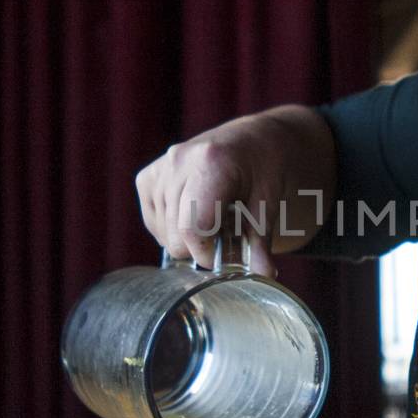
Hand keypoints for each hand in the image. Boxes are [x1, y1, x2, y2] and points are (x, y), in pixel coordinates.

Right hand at [136, 117, 276, 272]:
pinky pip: (153, 222)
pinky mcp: (147, 177)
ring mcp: (160, 168)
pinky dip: (172, 228)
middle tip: (226, 235)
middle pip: (175, 236)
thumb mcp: (270, 202)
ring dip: (187, 238)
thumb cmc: (263, 169)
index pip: (193, 228)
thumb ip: (260, 241)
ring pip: (162, 233)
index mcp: (211, 163)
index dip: (208, 252)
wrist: (251, 142)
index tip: (228, 255)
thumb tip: (264, 275)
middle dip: (201, 247)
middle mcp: (179, 161)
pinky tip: (194, 214)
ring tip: (213, 218)